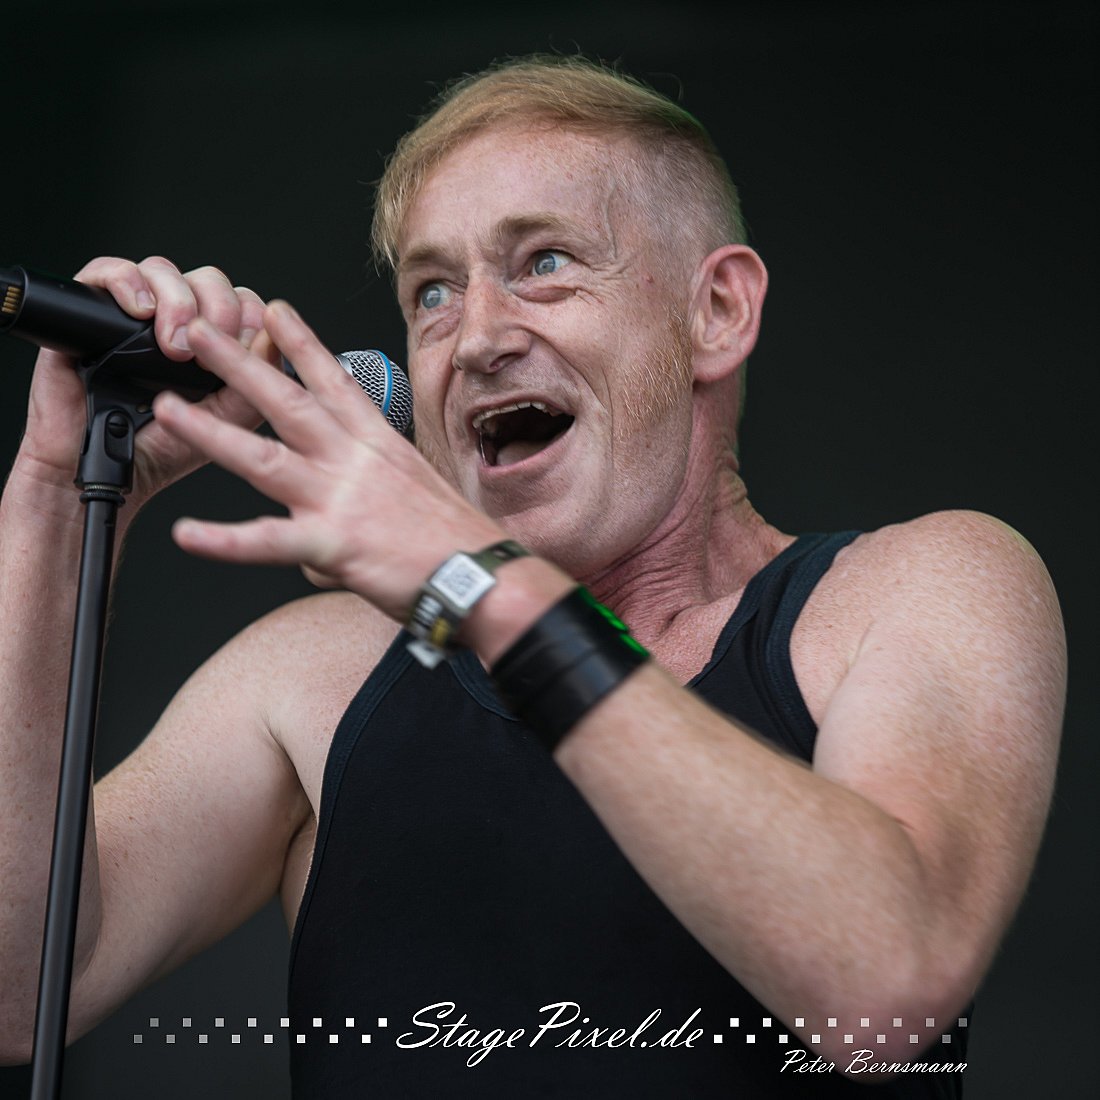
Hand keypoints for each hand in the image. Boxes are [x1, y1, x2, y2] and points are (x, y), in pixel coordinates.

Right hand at [18, 256, 271, 504]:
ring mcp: (134, 317)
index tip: (246, 343)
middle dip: (218, 308)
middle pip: (209, 281)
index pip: (241, 301)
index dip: (250, 313)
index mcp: (212, 346)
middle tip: (207, 347)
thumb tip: (272, 339)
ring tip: (172, 344)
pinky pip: (109, 272)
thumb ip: (251, 383)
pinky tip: (139, 311)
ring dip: (178, 301)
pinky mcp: (90, 313)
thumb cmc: (161, 449)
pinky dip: (128, 282)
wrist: (106, 472)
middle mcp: (175, 325)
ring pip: (164, 270)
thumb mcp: (221, 421)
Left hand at [151, 301, 506, 619]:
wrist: (482, 576)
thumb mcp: (414, 495)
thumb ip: (364, 496)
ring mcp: (341, 499)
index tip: (276, 311)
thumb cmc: (456, 539)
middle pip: (289, 402)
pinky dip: (225, 541)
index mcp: (378, 445)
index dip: (302, 344)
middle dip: (241, 363)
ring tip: (171, 410)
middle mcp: (355, 461)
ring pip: (263, 459)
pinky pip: (268, 542)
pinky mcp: (333, 544)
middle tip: (201, 334)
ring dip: (212, 432)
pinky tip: (188, 533)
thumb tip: (335, 522)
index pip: (335, 381)